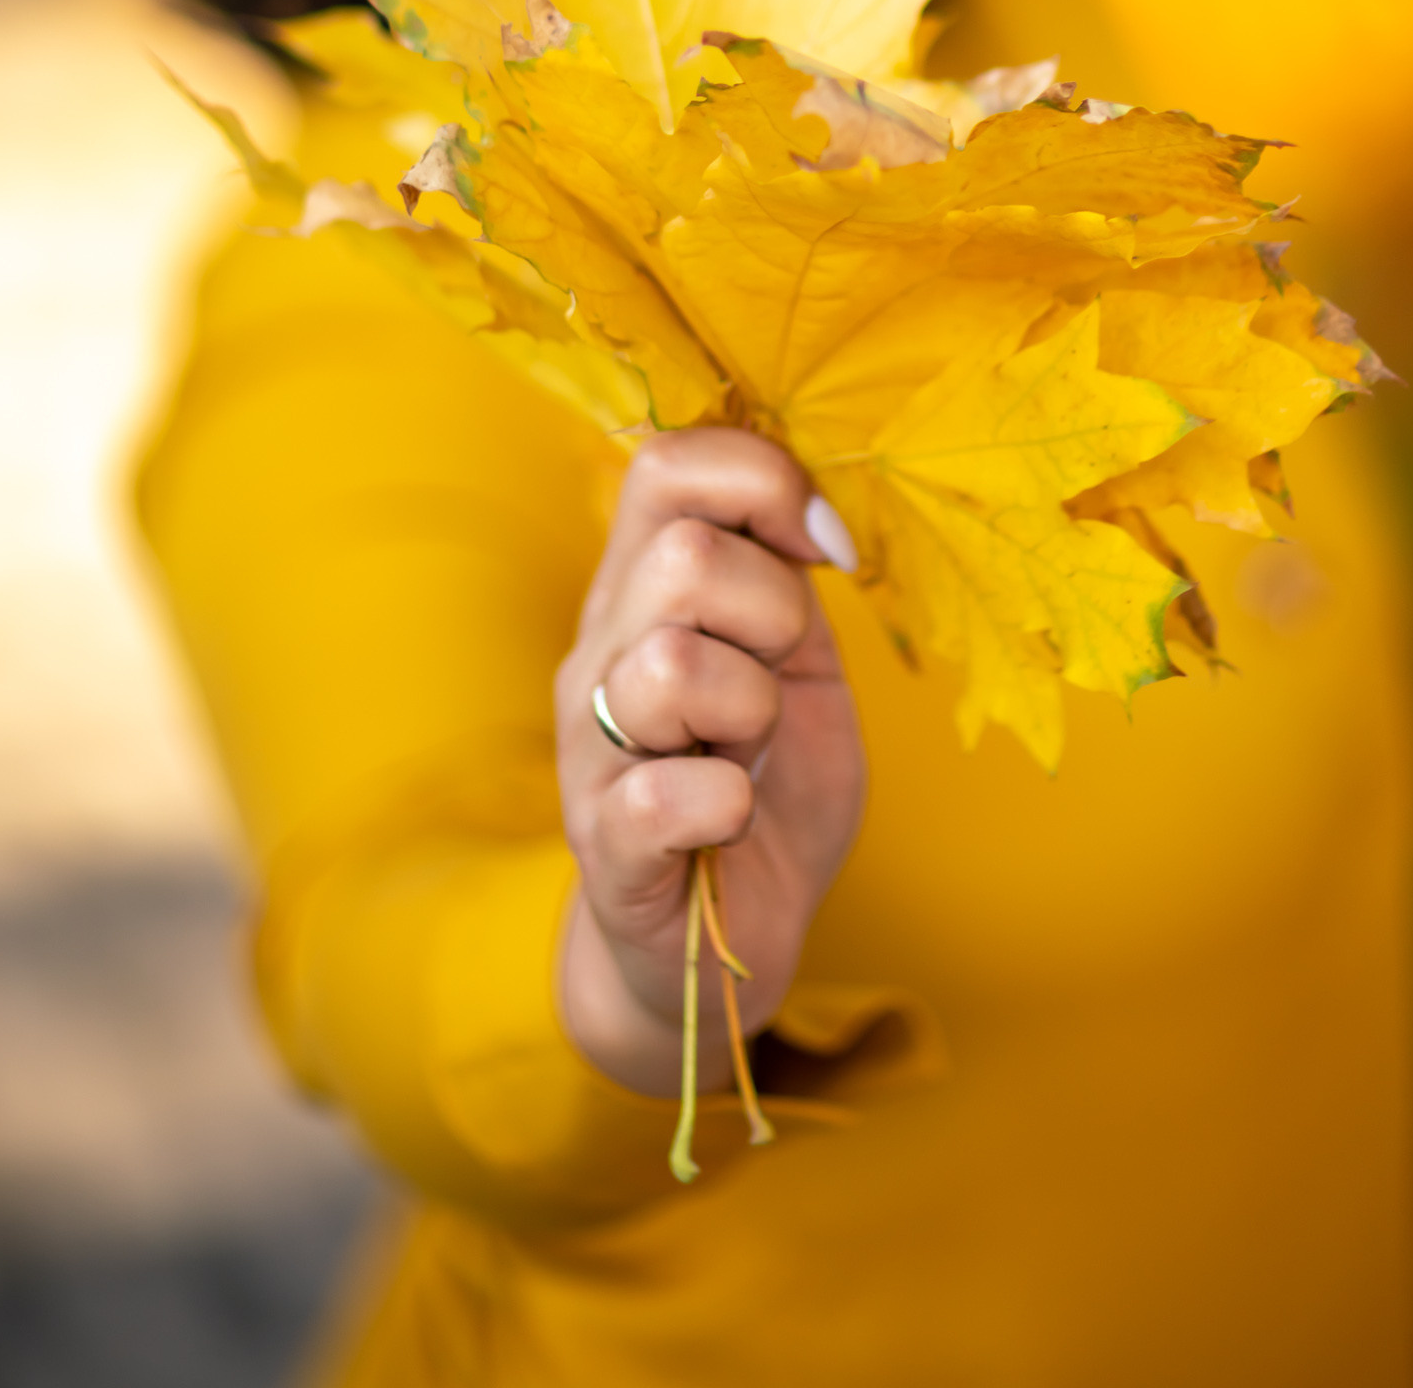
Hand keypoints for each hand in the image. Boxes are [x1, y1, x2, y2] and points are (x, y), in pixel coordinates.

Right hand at [554, 428, 866, 1096]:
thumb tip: (812, 516)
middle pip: (683, 556)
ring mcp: (590, 750)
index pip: (667, 462)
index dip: (764, 483)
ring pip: (672, 667)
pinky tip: (733, 817)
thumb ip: (789, 579)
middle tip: (779, 677)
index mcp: (643, 588)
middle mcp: (601, 652)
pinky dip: (728, 802)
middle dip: (774, 611)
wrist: (712, 950)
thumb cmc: (760, 788)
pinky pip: (665, 794)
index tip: (822, 550)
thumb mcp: (796, 665)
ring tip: (748, 752)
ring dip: (751, 710)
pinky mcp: (606, 846)